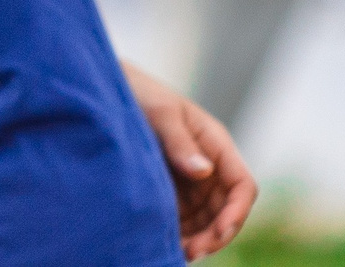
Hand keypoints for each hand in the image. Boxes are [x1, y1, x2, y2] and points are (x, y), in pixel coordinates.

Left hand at [123, 62, 256, 259]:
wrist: (103, 94)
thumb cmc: (138, 94)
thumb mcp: (160, 114)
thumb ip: (180, 143)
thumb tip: (205, 172)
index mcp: (215, 144)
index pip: (242, 186)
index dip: (237, 213)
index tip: (219, 232)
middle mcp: (208, 166)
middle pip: (225, 212)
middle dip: (214, 236)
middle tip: (190, 253)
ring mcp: (190, 182)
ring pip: (206, 222)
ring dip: (197, 241)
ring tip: (173, 254)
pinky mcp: (170, 192)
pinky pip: (183, 222)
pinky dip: (179, 236)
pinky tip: (163, 246)